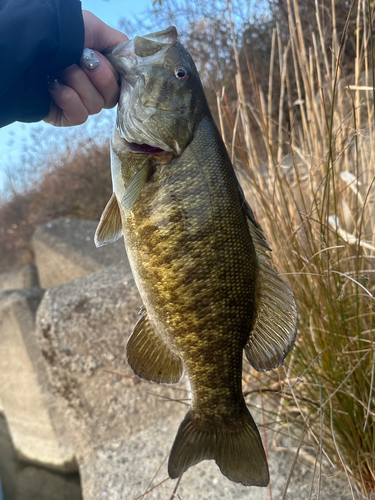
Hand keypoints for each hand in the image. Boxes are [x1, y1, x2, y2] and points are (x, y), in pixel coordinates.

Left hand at [44, 11, 127, 126]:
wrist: (27, 47)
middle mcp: (93, 88)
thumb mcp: (94, 28)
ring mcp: (80, 103)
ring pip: (96, 105)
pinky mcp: (66, 116)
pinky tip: (54, 84)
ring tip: (61, 68)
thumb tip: (137, 59)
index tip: (108, 62)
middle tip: (80, 58)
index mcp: (102, 69)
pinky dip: (67, 97)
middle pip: (113, 97)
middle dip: (98, 75)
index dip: (118, 75)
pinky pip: (80, 115)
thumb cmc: (59, 33)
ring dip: (78, 82)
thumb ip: (120, 45)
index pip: (123, 84)